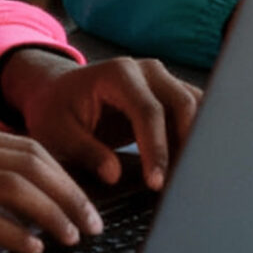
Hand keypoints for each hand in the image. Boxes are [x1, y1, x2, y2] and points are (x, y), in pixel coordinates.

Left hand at [0, 49, 199, 189]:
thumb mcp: (58, 133)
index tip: (157, 182)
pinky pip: (193, 112)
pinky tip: (186, 164)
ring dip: (196, 139)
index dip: (156, 149)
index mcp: (118, 74)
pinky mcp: (168, 93)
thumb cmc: (55, 110)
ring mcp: (162, 79)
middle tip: (181, 182)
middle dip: (186, 144)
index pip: (149, 111)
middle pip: (182, 103)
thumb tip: (114, 174)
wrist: (57, 91)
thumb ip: (86, 152)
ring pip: (195, 105)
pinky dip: (194, 136)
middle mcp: (146, 70)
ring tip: (188, 176)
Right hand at [0, 119, 104, 252]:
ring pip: (15, 184)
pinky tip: (33, 250)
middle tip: (94, 224)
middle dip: (71, 193)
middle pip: (31, 161)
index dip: (64, 173)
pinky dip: (16, 232)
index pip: (25, 146)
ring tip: (74, 239)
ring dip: (54, 213)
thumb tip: (2, 195)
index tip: (85, 201)